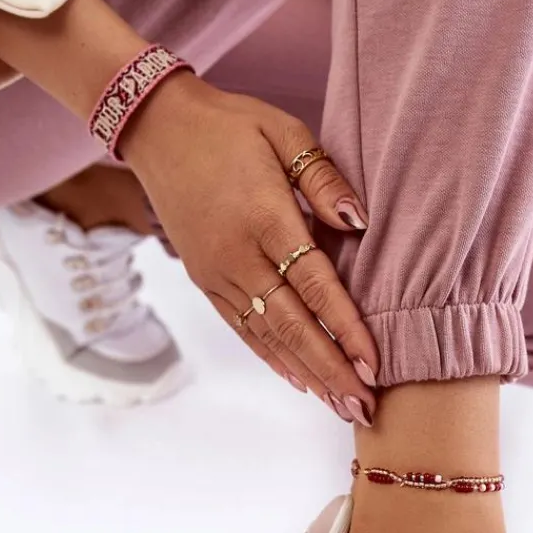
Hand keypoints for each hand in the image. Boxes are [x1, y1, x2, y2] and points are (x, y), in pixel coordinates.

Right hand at [122, 71, 378, 423]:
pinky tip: (299, 380)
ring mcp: (217, 274)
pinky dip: (273, 358)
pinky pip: (243, 329)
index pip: (315, 285)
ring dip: (308, 374)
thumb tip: (360, 222)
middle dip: (332, 370)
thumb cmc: (230, 125)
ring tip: (340, 407)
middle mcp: (237, 257)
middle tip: (365, 408)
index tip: (374, 363)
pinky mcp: (206, 280)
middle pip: (293, 326)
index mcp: (264, 218)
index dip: (346, 328)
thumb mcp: (284, 132)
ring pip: (268, 337)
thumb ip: (324, 178)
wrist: (157, 127)